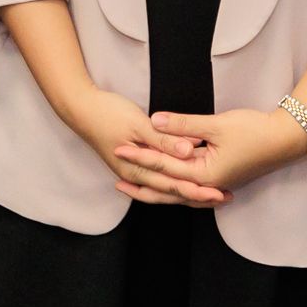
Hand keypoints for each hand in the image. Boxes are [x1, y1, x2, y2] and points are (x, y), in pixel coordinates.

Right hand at [59, 88, 218, 206]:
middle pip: (173, 192)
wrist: (80, 109)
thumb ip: (164, 140)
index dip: (199, 190)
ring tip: (212, 194)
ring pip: (166, 189)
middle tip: (225, 197)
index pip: (174, 186)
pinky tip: (186, 182)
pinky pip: (158, 180)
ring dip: (189, 192)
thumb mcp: (138, 123)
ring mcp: (133, 171)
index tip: (220, 193)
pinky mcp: (133, 164)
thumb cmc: (107, 114)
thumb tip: (189, 152)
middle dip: (200, 196)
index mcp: (138, 169)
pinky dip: (175, 183)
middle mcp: (136, 176)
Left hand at [132, 107, 306, 203]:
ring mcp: (215, 186)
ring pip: (178, 193)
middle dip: (142, 182)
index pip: (164, 166)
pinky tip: (167, 186)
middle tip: (116, 177)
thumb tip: (154, 120)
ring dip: (156, 189)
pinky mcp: (220, 181)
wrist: (286, 140)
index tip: (119, 148)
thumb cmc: (254, 131)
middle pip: (168, 188)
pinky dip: (175, 188)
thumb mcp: (216, 125)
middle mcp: (208, 186)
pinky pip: (191, 189)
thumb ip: (183, 125)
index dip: (140, 156)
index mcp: (205, 175)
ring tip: (134, 188)